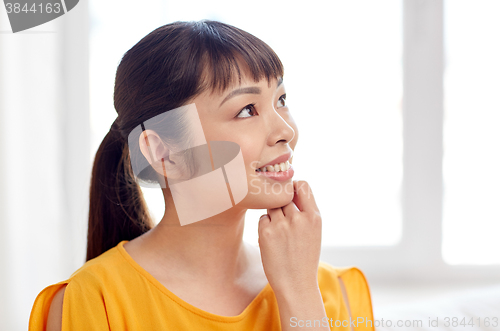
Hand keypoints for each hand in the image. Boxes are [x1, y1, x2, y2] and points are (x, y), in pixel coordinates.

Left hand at [257, 180, 321, 296]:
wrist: (296, 285)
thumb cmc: (304, 257)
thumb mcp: (313, 232)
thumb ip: (304, 211)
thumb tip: (288, 190)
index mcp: (314, 217)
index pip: (302, 185)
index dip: (293, 188)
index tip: (290, 196)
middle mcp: (299, 218)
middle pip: (283, 197)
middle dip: (282, 206)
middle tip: (284, 224)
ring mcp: (282, 224)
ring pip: (272, 207)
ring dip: (273, 216)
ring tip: (281, 235)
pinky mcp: (266, 232)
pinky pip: (263, 219)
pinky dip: (266, 227)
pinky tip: (273, 242)